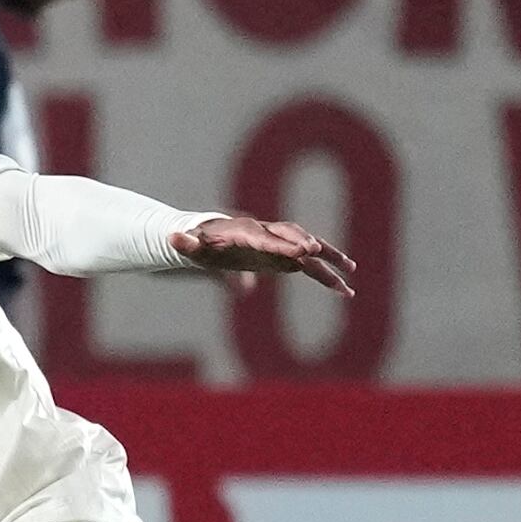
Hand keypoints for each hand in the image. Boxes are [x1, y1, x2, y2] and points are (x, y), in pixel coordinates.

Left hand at [172, 214, 356, 296]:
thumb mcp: (193, 247)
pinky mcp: (288, 256)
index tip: (302, 251)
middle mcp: (269, 234)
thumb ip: (184, 244)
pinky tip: (346, 289)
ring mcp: (282, 244)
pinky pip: (312, 265)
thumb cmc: (204, 243)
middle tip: (319, 253)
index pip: (267, 238)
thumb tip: (170, 238)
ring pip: (309, 249)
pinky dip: (329, 273)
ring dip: (330, 258)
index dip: (284, 245)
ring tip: (350, 271)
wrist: (217, 237)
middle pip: (292, 237)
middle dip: (305, 245)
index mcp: (248, 232)